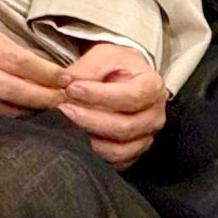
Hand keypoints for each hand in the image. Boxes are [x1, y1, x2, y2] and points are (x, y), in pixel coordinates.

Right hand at [0, 23, 71, 116]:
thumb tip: (46, 70)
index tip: (67, 80)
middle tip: (68, 103)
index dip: (45, 72)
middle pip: (13, 88)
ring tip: (55, 114)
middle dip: (43, 97)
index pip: (18, 60)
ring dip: (31, 112)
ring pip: (3, 107)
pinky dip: (12, 120)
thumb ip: (9, 51)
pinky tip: (28, 121)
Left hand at [58, 43, 165, 169]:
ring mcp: (146, 136)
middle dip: (89, 119)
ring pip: (120, 149)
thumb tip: (65, 82)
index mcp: (152, 87)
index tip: (71, 89)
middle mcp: (155, 115)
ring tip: (68, 124)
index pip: (130, 97)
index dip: (98, 96)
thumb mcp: (104, 56)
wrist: (126, 78)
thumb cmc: (116, 66)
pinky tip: (79, 139)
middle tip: (63, 108)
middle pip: (125, 127)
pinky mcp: (135, 151)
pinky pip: (117, 162)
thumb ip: (87, 68)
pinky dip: (97, 155)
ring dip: (90, 139)